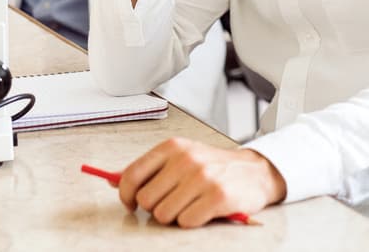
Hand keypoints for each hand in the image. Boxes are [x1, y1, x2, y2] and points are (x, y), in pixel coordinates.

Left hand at [113, 138, 285, 227]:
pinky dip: (193, 221)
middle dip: (157, 207)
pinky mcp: (217, 196)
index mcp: (172, 147)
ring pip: (164, 215)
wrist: (254, 171)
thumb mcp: (180, 157)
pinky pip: (186, 222)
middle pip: (146, 200)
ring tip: (191, 204)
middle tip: (173, 201)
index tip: (131, 203)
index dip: (126, 194)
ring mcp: (202, 177)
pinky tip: (204, 210)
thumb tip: (114, 182)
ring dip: (176, 216)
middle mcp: (185, 159)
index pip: (132, 175)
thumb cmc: (212, 166)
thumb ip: (149, 169)